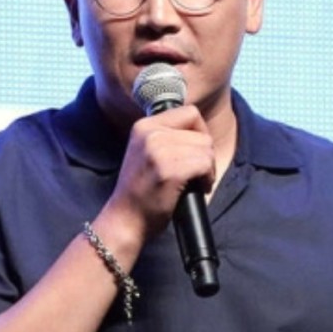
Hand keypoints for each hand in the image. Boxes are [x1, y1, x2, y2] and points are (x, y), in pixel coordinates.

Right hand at [108, 106, 215, 238]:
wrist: (124, 219)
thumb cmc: (139, 192)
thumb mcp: (144, 152)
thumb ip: (165, 137)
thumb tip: (199, 131)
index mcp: (144, 126)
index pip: (189, 112)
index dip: (200, 132)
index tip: (196, 151)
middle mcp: (150, 133)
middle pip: (201, 134)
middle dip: (206, 154)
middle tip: (198, 173)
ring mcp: (158, 151)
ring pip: (206, 149)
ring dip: (208, 168)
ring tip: (198, 181)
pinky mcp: (169, 171)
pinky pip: (204, 164)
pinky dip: (208, 178)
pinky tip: (200, 187)